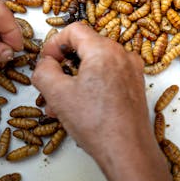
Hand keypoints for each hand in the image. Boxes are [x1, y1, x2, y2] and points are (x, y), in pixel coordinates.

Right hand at [32, 22, 179, 180]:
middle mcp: (123, 55)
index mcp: (105, 50)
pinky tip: (77, 110)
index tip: (45, 61)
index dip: (54, 43)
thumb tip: (45, 64)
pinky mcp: (135, 87)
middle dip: (63, 66)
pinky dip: (90, 87)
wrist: (127, 150)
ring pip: (95, 66)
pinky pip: (108, 78)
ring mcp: (132, 71)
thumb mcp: (57, 94)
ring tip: (59, 106)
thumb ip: (44, 71)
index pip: (75, 30)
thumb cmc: (96, 122)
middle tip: (49, 86)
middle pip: (86, 48)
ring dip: (74, 81)